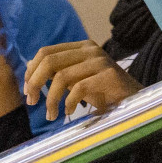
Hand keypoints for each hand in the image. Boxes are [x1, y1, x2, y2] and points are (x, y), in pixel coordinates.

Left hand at [23, 41, 140, 121]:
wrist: (133, 100)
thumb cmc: (103, 91)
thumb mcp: (77, 79)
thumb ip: (57, 71)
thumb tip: (30, 66)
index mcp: (81, 47)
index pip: (46, 52)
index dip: (31, 71)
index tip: (28, 91)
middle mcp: (90, 49)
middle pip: (50, 61)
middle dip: (35, 83)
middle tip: (32, 102)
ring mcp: (100, 61)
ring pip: (61, 77)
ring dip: (51, 99)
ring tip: (51, 115)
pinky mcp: (109, 75)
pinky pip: (79, 88)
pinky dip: (68, 103)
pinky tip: (68, 112)